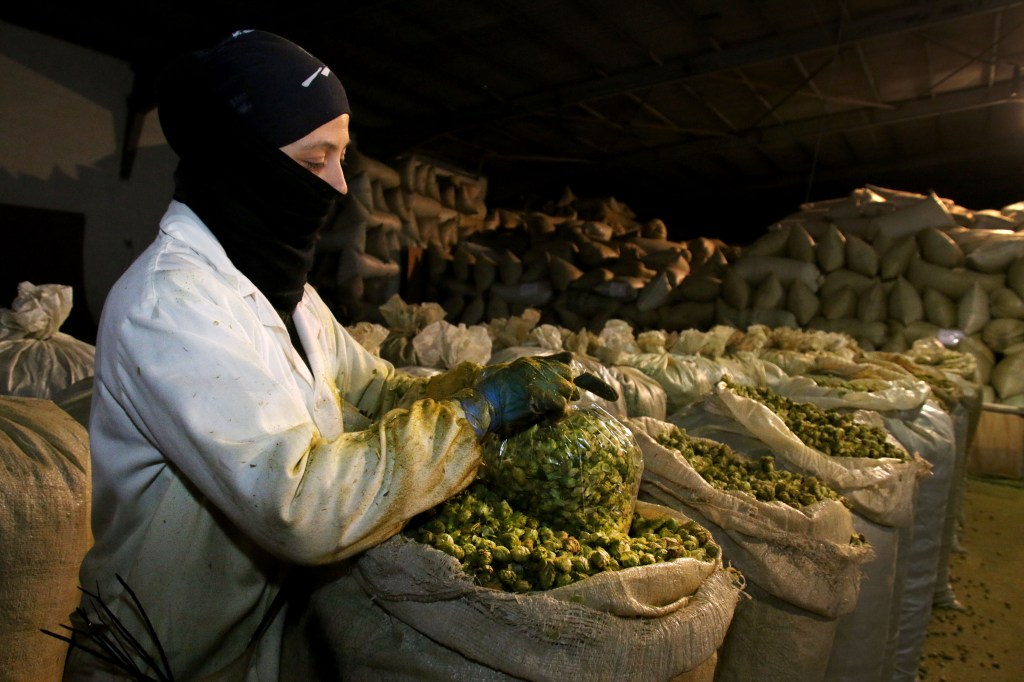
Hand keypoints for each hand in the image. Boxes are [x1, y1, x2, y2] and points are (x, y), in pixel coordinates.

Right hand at [458, 352, 578, 436]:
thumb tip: (562, 361)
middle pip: (567, 375)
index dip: (565, 376)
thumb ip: (531, 372)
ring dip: (562, 405)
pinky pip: (562, 405)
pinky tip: (546, 421)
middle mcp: (538, 368)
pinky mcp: (544, 397)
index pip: (560, 363)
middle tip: (557, 405)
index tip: (564, 389)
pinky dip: (558, 416)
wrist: (483, 404)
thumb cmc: (492, 394)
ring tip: (550, 415)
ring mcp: (542, 381)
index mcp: (530, 363)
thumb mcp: (512, 377)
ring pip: (568, 390)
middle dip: (566, 390)